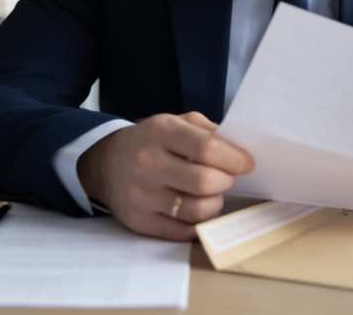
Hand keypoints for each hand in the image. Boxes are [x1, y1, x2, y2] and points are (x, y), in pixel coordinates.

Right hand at [77, 112, 253, 240]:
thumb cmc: (152, 141)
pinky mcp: (139, 222)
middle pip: (204, 182)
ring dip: (215, 204)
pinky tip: (199, 210)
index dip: (235, 159)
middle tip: (227, 178)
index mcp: (161, 132)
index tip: (247, 163)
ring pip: (197, 210)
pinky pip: (183, 231)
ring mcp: (142, 195)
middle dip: (226, 181)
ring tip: (213, 194)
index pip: (207, 148)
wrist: (105, 163)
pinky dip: (199, 223)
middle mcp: (148, 163)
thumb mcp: (176, 122)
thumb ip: (208, 131)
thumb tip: (239, 151)